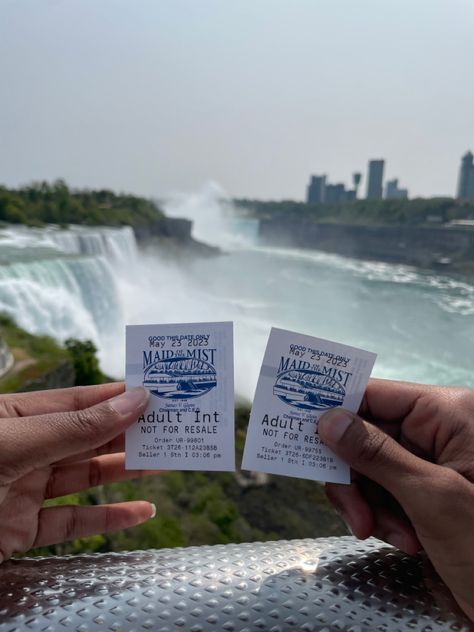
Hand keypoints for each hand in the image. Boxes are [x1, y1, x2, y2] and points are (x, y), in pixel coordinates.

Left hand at [0, 383, 154, 561]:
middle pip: (86, 438)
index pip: (76, 401)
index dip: (117, 397)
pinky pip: (71, 521)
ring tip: (165, 462)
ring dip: (126, 472)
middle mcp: (23, 450)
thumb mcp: (15, 445)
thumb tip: (131, 402)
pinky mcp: (20, 531)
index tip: (157, 393)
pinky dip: (107, 519)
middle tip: (171, 427)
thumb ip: (74, 428)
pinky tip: (140, 512)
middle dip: (129, 433)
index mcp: (13, 417)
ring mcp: (21, 490)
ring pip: (84, 478)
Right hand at [318, 379, 473, 618]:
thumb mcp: (432, 498)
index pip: (376, 396)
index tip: (302, 430)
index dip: (337, 411)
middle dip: (357, 480)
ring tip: (399, 536)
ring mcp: (431, 462)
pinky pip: (383, 491)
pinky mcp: (426, 490)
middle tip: (357, 516)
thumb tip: (329, 421)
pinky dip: (384, 518)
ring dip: (371, 506)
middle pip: (366, 436)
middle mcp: (438, 431)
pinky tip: (408, 541)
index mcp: (448, 413)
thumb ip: (377, 456)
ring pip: (369, 469)